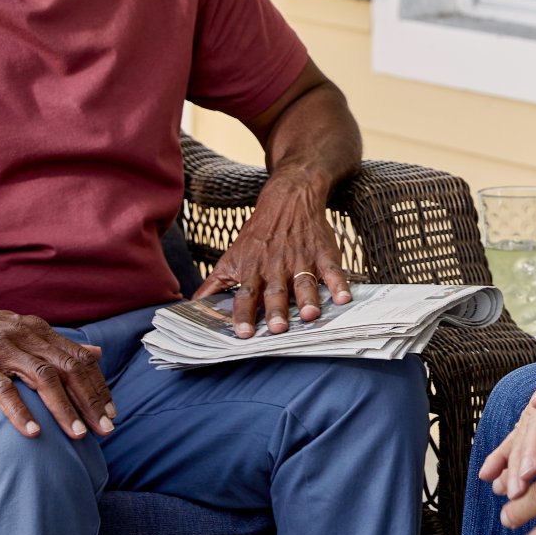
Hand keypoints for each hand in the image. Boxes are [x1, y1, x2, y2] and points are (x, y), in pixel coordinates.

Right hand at [0, 295, 114, 440]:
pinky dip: (20, 411)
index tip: (112, 413)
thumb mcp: (22, 332)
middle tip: (106, 430)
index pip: (79, 359)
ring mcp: (0, 348)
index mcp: (38, 330)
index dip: (98, 387)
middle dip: (91, 400)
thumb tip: (96, 353)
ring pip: (43, 378)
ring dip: (64, 408)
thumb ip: (58, 345)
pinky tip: (34, 432)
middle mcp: (25, 336)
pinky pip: (2, 388)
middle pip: (68, 369)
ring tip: (78, 435)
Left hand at [192, 162, 351, 335]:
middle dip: (276, 310)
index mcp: (253, 271)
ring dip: (307, 299)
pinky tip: (344, 298)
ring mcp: (301, 260)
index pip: (245, 296)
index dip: (244, 315)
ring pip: (304, 283)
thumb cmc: (258, 235)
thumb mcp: (232, 257)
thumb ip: (214, 284)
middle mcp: (276, 268)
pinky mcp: (322, 253)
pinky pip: (332, 269)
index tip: (243, 334)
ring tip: (310, 316)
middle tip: (278, 329)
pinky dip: (339, 283)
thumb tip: (191, 305)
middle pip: (275, 292)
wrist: (288, 200)